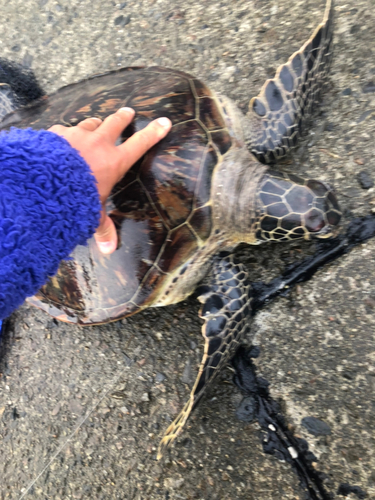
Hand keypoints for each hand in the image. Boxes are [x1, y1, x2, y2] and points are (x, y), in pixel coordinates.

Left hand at [49, 108, 171, 253]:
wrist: (46, 181)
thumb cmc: (75, 198)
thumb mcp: (92, 214)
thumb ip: (102, 227)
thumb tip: (110, 249)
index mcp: (114, 162)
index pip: (140, 144)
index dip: (154, 133)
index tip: (164, 122)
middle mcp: (99, 144)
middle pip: (115, 123)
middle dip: (123, 117)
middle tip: (128, 111)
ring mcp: (78, 135)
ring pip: (90, 123)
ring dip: (94, 123)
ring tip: (95, 122)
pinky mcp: (58, 134)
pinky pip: (64, 129)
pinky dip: (65, 133)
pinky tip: (61, 138)